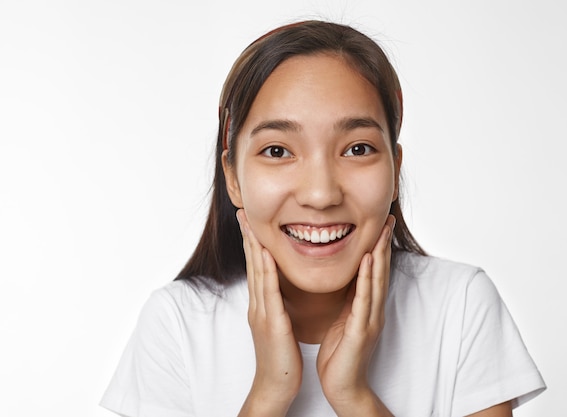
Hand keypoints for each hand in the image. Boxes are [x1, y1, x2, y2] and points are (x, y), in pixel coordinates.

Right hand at [236, 210, 301, 416]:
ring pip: (257, 272)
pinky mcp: (271, 323)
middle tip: (243, 212)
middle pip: (252, 264)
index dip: (252, 243)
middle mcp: (257, 305)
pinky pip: (269, 292)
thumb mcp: (277, 325)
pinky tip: (268, 253)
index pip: (256, 267)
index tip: (250, 221)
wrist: (276, 385)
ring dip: (254, 246)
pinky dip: (267, 270)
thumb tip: (278, 290)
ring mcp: (262, 313)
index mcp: (261, 305)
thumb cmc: (281, 357)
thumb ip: (276, 306)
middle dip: (248, 237)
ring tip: (250, 223)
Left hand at [316, 215, 394, 415]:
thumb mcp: (344, 320)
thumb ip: (348, 301)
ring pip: (376, 280)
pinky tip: (369, 260)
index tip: (378, 223)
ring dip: (380, 253)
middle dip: (384, 243)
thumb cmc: (340, 355)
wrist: (342, 387)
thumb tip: (346, 279)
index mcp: (366, 307)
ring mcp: (370, 320)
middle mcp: (373, 310)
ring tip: (381, 229)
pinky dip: (367, 278)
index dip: (377, 246)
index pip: (374, 271)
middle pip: (381, 270)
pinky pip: (364, 300)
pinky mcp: (361, 330)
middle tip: (387, 216)